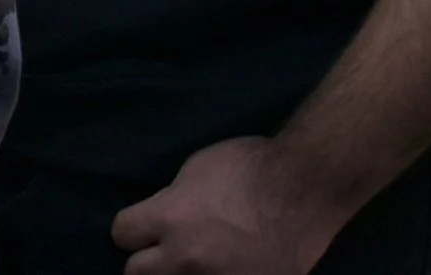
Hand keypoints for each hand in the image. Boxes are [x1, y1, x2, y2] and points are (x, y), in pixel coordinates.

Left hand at [111, 137, 347, 274]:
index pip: (122, 234)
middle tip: (167, 251)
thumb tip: (161, 217)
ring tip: (199, 263)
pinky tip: (228, 269)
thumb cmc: (252, 167)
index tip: (145, 227)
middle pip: (137, 273)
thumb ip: (171, 200)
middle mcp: (187, 259)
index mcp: (170, 219)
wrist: (308, 187)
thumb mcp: (196, 170)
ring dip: (180, 274)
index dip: (134, 228)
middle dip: (148, 259)